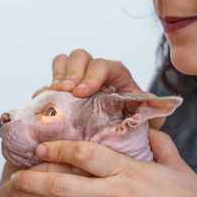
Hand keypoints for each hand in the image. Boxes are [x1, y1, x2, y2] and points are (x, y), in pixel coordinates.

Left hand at [10, 129, 196, 196]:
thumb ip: (158, 146)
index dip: (57, 148)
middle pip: (63, 186)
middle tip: (17, 179)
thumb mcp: (178, 169)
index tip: (40, 147)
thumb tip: (147, 131)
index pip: (83, 153)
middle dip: (34, 181)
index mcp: (129, 171)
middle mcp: (116, 196)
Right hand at [37, 48, 163, 128]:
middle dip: (72, 72)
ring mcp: (77, 82)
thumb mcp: (145, 120)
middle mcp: (95, 74)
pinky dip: (44, 91)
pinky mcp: (62, 94)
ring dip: (57, 76)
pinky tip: (44, 103)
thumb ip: (149, 111)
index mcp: (117, 77)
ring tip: (55, 94)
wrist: (118, 141)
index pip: (104, 65)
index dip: (92, 75)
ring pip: (63, 61)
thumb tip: (152, 102)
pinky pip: (48, 82)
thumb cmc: (132, 128)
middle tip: (65, 91)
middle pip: (80, 56)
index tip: (81, 92)